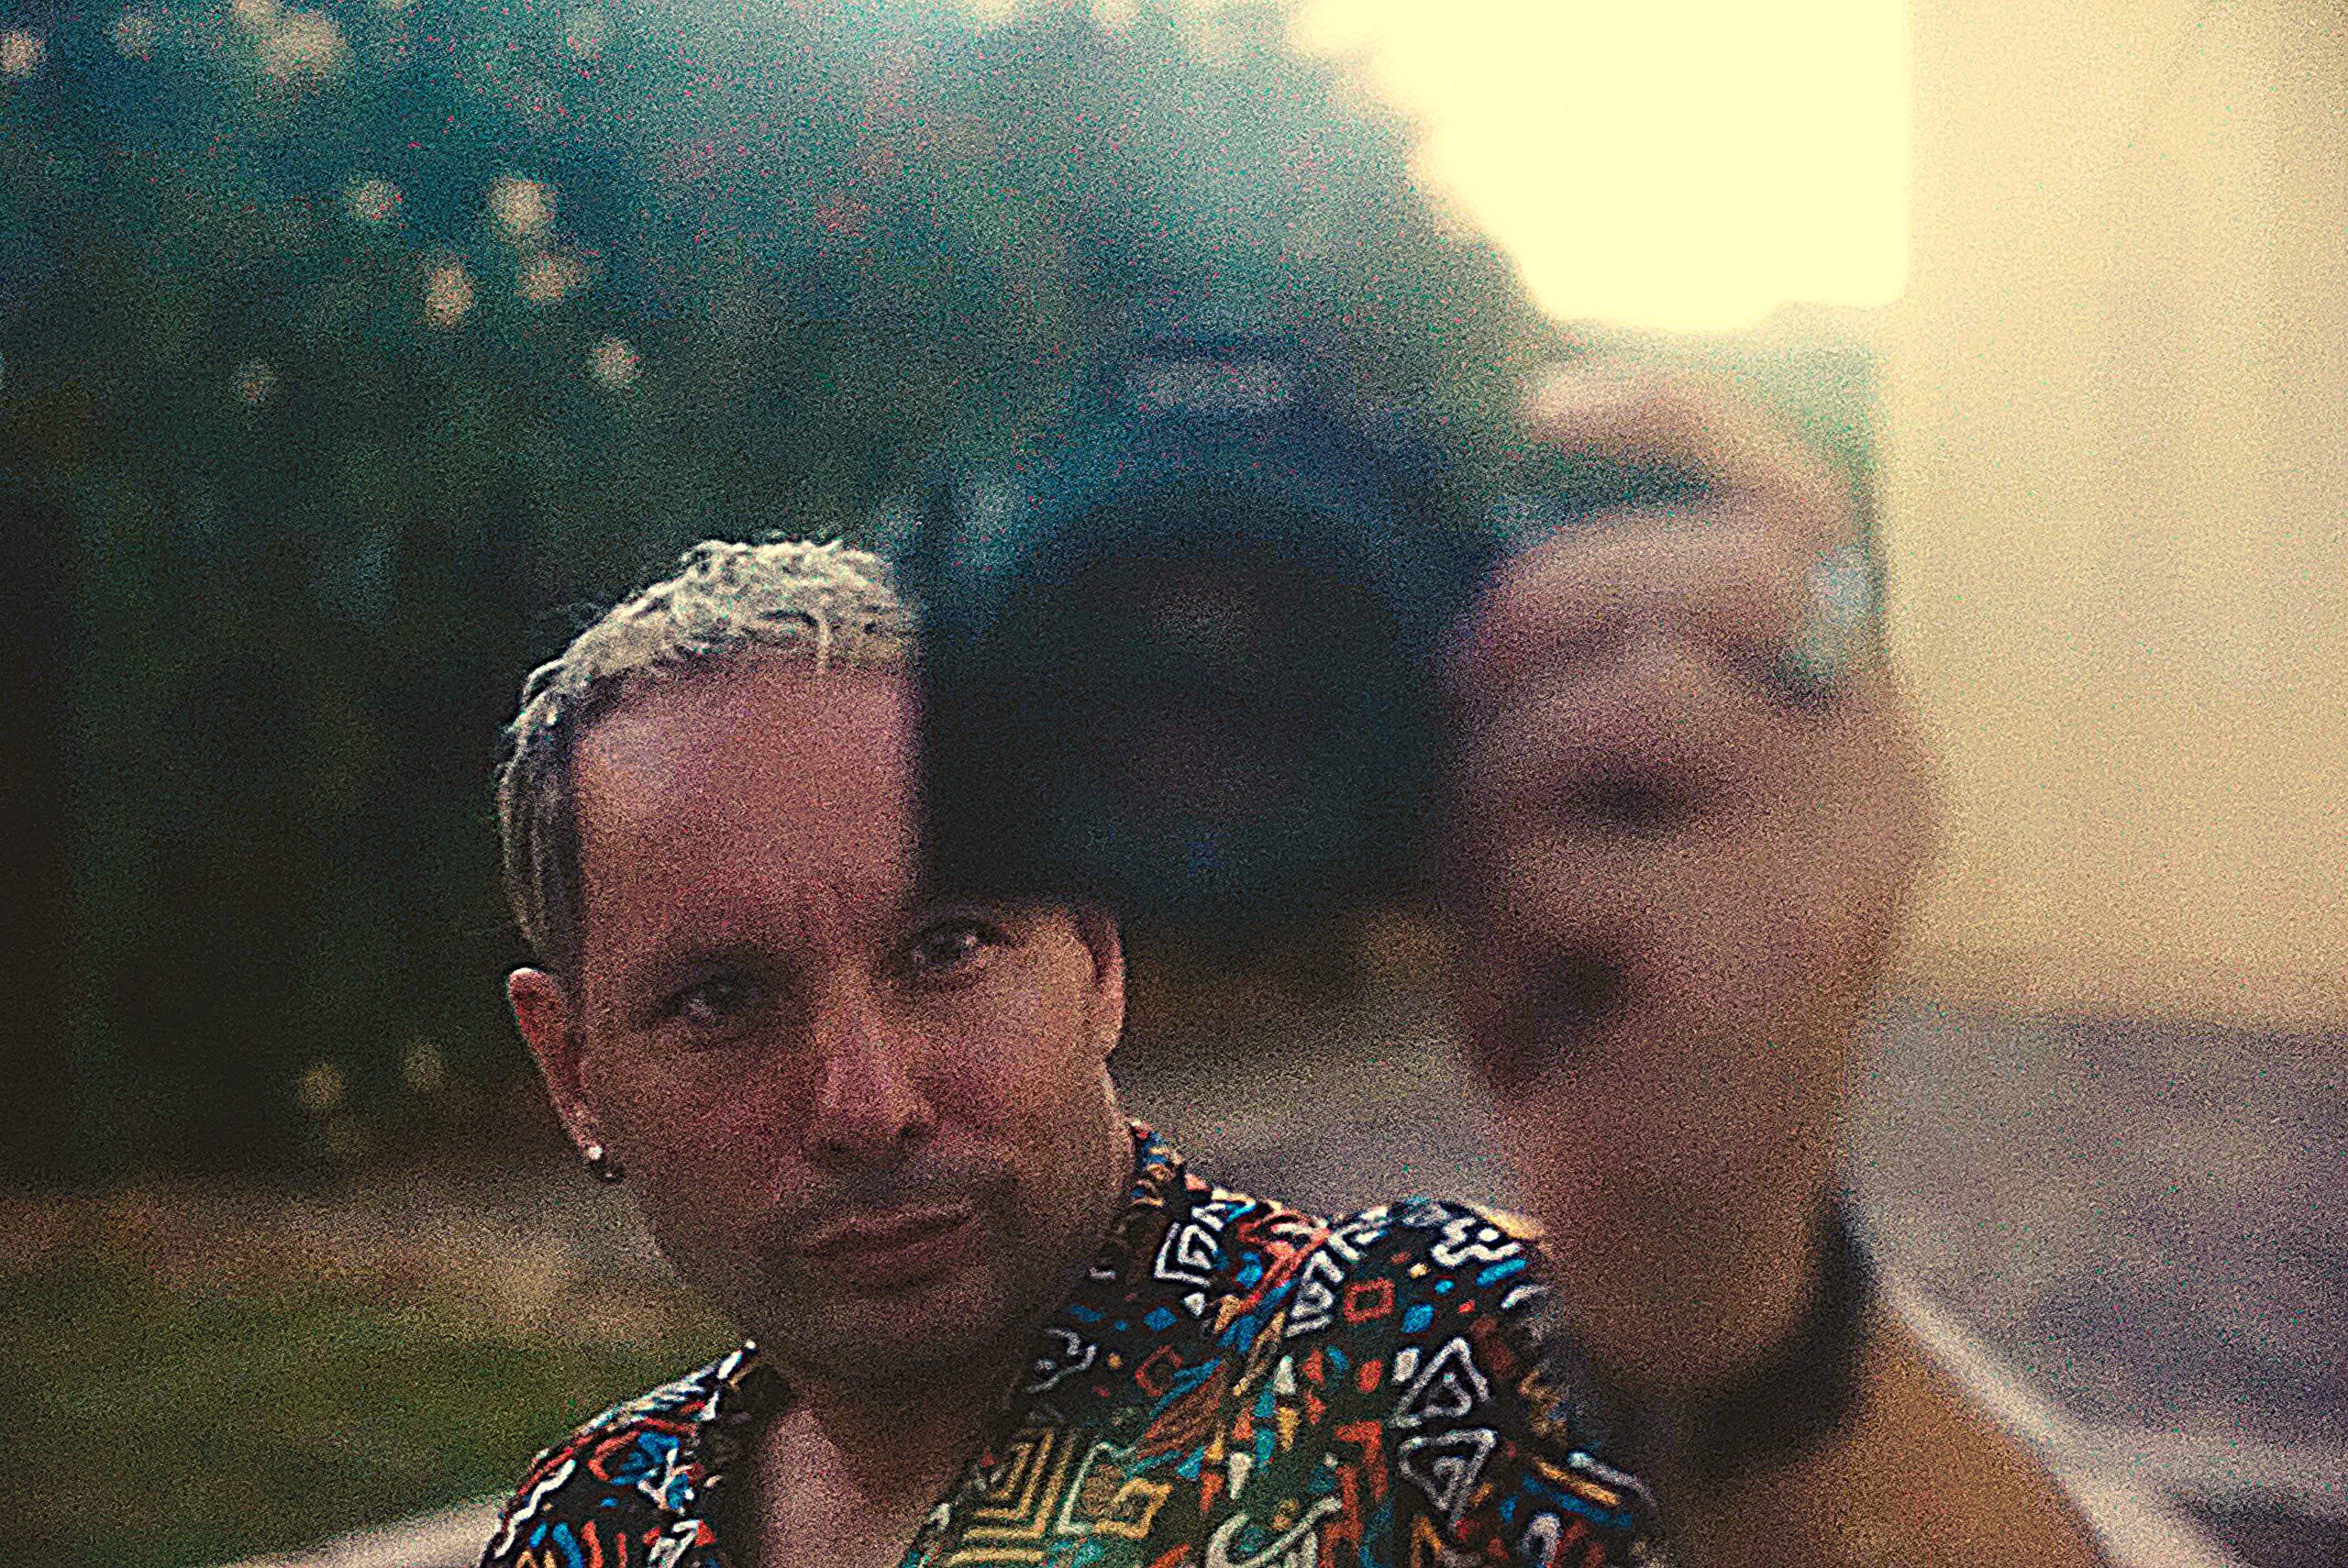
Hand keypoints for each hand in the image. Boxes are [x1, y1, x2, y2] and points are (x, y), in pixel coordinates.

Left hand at [1443, 367, 1936, 1400]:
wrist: (1679, 1217)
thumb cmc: (1619, 994)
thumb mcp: (1614, 829)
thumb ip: (1591, 702)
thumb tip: (1451, 572)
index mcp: (1837, 710)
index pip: (1799, 508)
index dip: (1679, 420)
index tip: (1543, 398)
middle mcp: (1876, 762)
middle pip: (1717, 572)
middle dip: (1542, 601)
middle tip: (1455, 695)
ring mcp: (1835, 855)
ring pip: (1618, 708)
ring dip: (1493, 794)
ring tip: (1479, 895)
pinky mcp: (1766, 953)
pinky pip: (1564, 867)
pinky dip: (1495, 939)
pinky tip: (1522, 1015)